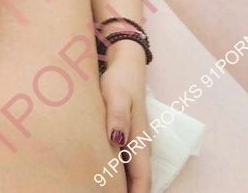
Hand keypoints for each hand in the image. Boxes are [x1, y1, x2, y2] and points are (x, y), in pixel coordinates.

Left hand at [100, 42, 150, 192]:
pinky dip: (120, 175)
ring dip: (125, 186)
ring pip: (133, 173)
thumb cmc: (120, 81)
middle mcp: (140, 145)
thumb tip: (117, 139)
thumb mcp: (116, 95)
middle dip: (129, 192)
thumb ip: (117, 116)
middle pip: (139, 180)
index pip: (142, 179)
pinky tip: (106, 179)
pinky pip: (126, 163)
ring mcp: (135, 141)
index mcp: (140, 139)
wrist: (126, 66)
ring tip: (104, 191)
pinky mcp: (128, 136)